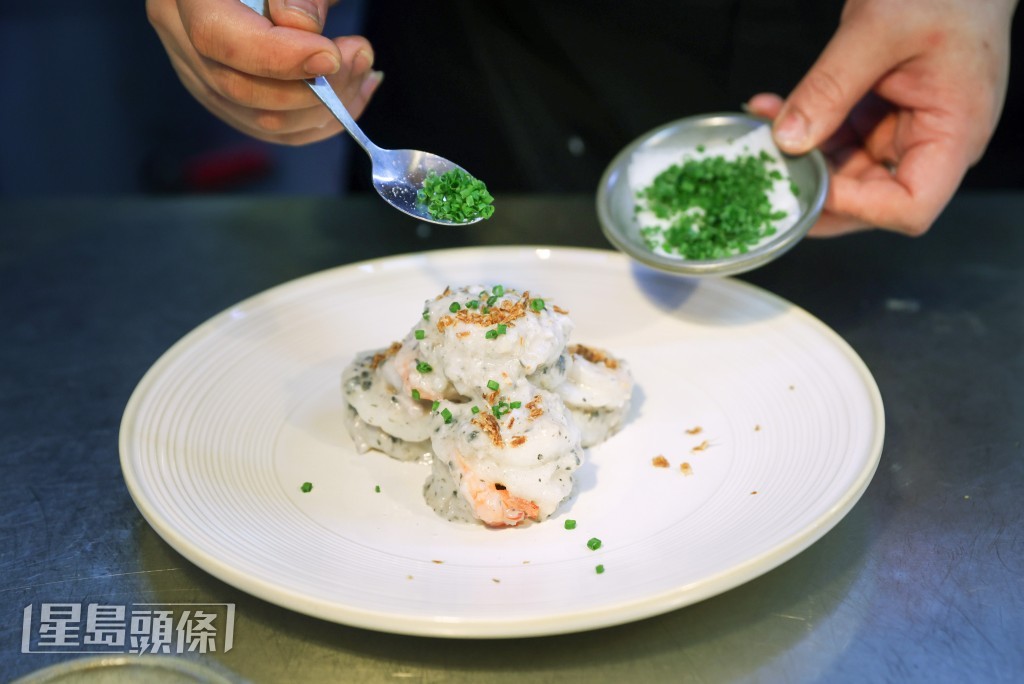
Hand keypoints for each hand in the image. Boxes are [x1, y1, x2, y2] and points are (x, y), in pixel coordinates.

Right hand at [147, 0, 381, 144]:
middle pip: (238, 87)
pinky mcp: (221, 93)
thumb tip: (301, 26)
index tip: (332, 54)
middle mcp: (177, 30)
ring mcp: (195, 68)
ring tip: (364, 69)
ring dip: (324, 108)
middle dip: (312, 87)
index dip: (280, 57)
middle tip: (361, 56)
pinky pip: (270, 126)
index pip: (219, 36)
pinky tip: (353, 94)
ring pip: (258, 118)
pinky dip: (319, 122)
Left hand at [747, 0, 1016, 236]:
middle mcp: (933, 143)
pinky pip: (839, 140)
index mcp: (955, 134)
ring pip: (846, 175)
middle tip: (769, 172)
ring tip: (764, 128)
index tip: (810, 184)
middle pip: (872, 202)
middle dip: (816, 190)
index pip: (910, 207)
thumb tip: (788, 140)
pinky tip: (773, 111)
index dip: (857, 207)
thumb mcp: (878, 29)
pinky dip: (804, 130)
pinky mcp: (882, 118)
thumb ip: (831, 86)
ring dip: (801, 159)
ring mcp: (906, 133)